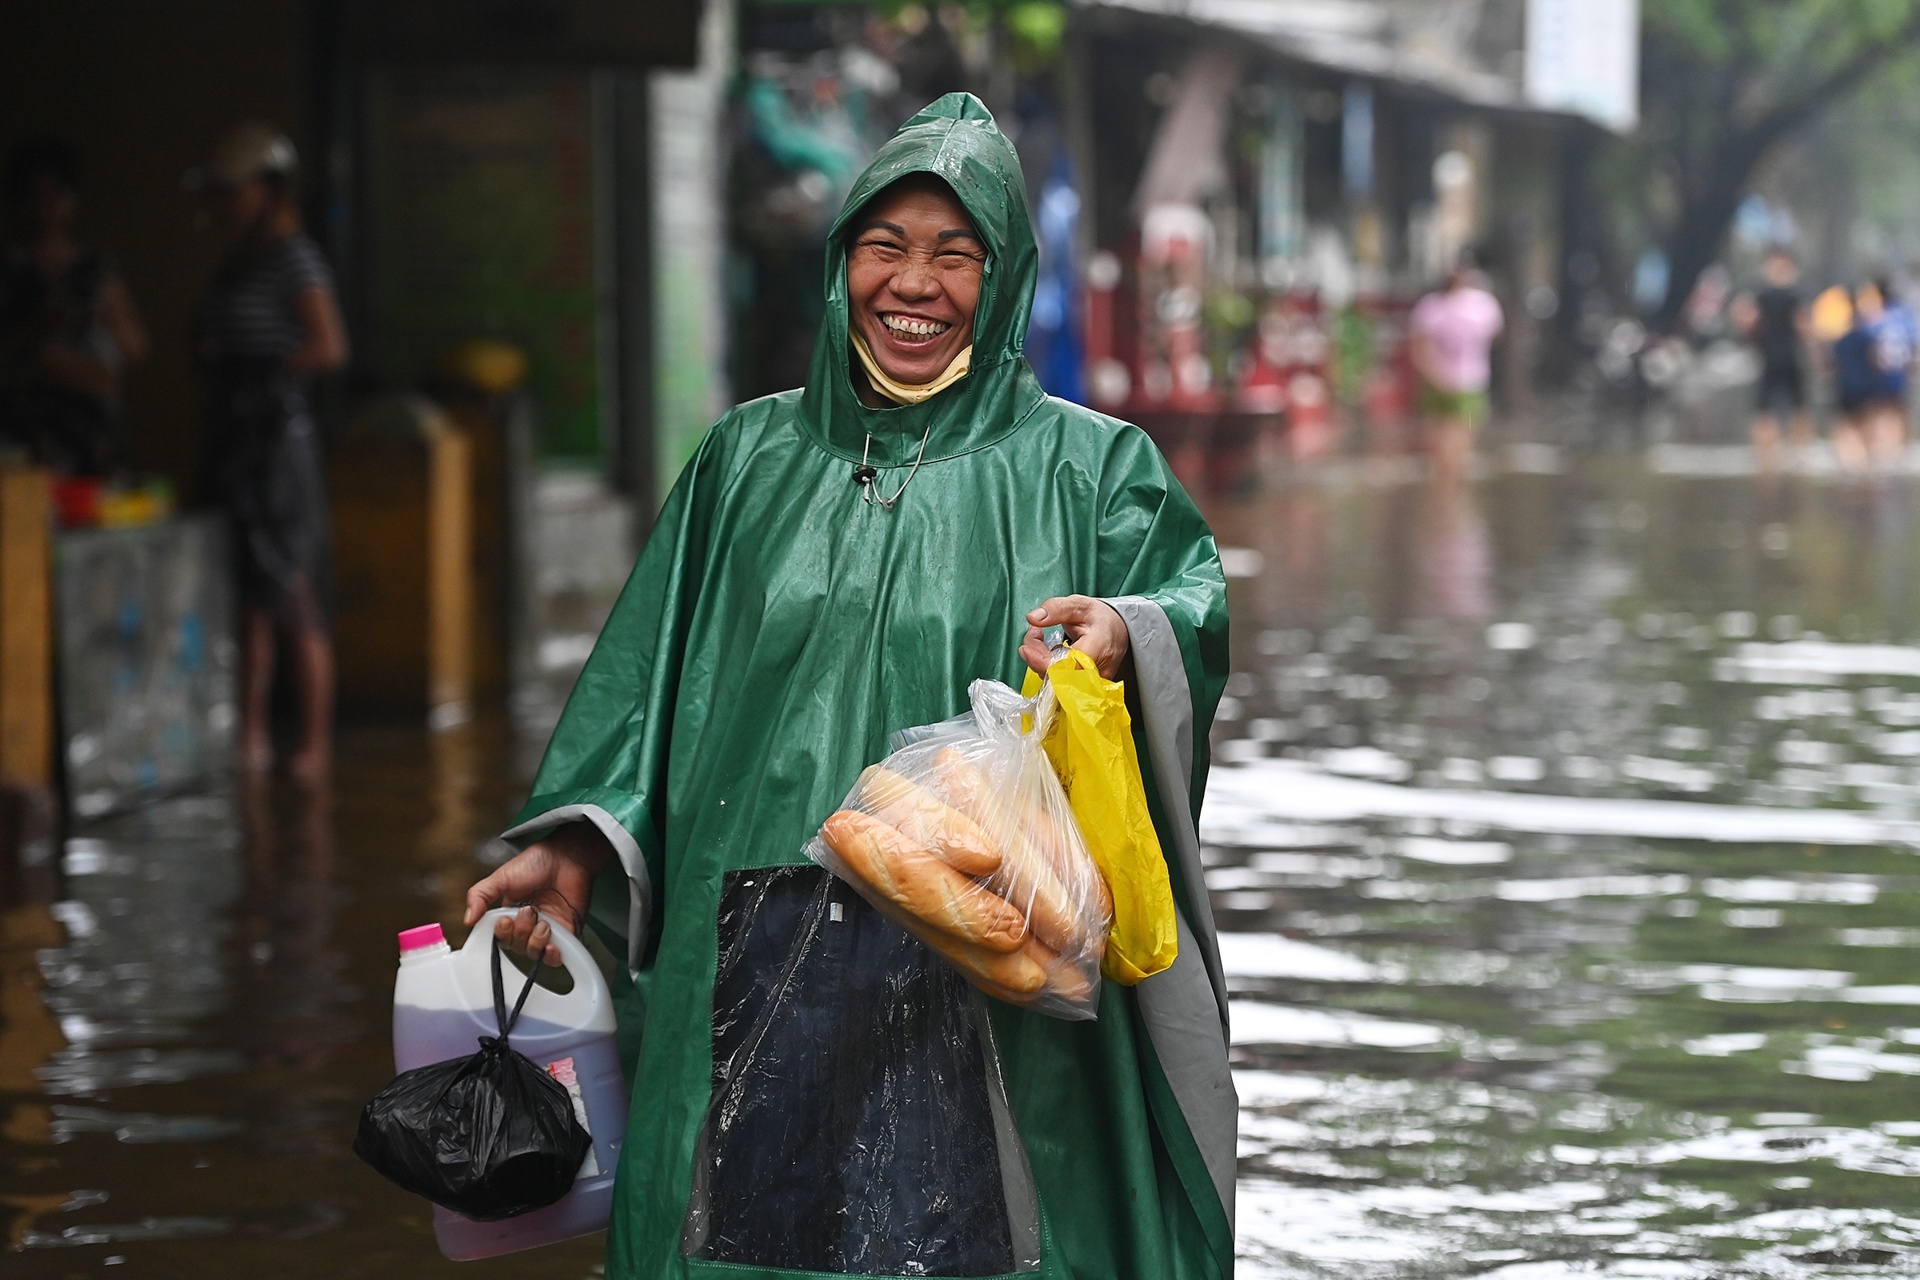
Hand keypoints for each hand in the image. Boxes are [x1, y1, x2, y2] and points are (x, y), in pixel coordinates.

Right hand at [463, 822, 614, 964]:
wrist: (566, 857)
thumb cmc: (536, 864)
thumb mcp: (500, 878)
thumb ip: (479, 896)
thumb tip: (468, 919)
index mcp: (511, 915)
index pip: (501, 939)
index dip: (502, 935)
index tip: (506, 920)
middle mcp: (528, 926)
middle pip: (517, 948)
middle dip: (521, 932)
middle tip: (528, 911)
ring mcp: (547, 930)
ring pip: (534, 953)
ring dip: (536, 940)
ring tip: (543, 921)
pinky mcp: (566, 933)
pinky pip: (556, 957)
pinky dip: (552, 956)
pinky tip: (552, 945)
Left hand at [1020, 595, 1128, 680]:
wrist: (1118, 630)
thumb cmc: (1100, 618)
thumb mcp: (1079, 604)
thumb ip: (1056, 609)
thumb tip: (1033, 618)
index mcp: (1098, 647)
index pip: (1066, 666)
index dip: (1041, 661)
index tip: (1026, 647)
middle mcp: (1097, 671)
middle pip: (1057, 677)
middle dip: (1036, 658)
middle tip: (1033, 635)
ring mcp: (1093, 684)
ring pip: (1056, 683)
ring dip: (1040, 663)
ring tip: (1038, 639)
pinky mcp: (1086, 689)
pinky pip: (1060, 684)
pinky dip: (1048, 669)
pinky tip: (1047, 653)